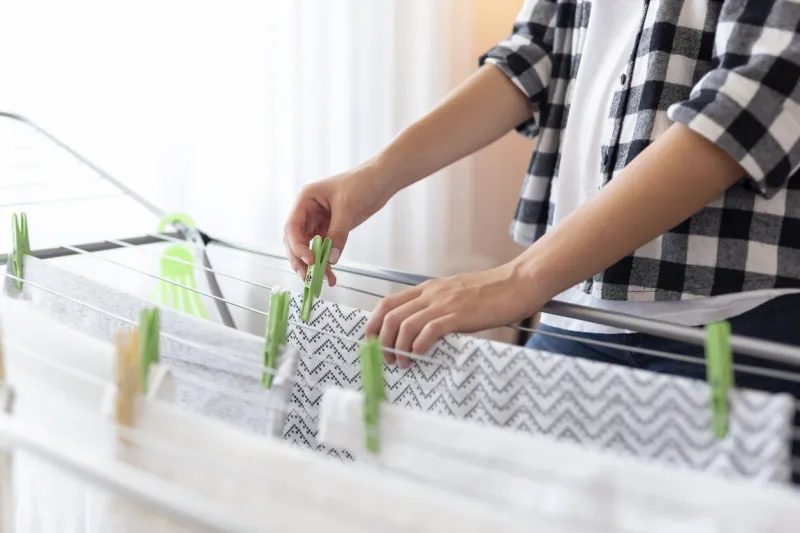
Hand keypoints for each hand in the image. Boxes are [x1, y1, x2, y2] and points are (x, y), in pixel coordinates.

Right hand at [284, 162, 391, 284]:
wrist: (381, 180)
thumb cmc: (362, 183)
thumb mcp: (348, 207)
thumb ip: (338, 233)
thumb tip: (331, 259)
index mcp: (305, 200)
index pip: (293, 227)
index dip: (297, 246)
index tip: (309, 260)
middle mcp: (308, 212)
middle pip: (296, 241)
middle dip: (300, 260)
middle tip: (308, 277)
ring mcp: (319, 222)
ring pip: (310, 248)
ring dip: (313, 265)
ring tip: (319, 281)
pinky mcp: (331, 229)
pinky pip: (325, 249)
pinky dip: (327, 263)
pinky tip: (331, 275)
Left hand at [365, 262, 541, 367]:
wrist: (519, 283)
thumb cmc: (492, 293)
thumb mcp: (457, 295)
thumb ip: (438, 307)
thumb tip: (423, 331)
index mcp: (428, 288)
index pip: (388, 303)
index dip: (374, 323)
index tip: (371, 341)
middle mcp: (431, 294)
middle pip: (391, 316)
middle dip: (382, 340)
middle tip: (387, 359)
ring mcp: (444, 303)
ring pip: (405, 325)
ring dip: (398, 348)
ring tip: (403, 363)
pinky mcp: (458, 315)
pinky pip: (428, 331)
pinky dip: (418, 347)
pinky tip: (420, 356)